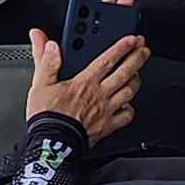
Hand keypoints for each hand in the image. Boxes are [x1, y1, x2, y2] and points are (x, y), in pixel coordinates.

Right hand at [25, 25, 145, 142]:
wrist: (53, 144)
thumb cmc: (47, 117)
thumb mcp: (41, 84)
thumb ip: (47, 62)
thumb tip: (48, 44)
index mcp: (85, 83)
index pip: (108, 60)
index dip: (122, 47)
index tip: (132, 40)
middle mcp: (100, 95)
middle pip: (124, 73)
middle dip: (137, 59)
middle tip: (144, 50)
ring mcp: (106, 111)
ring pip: (129, 92)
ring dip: (137, 80)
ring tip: (139, 72)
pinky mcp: (108, 127)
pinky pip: (126, 116)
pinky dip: (130, 109)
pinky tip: (129, 105)